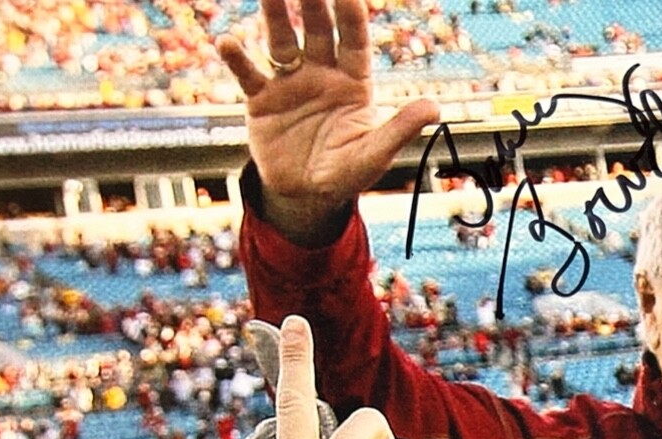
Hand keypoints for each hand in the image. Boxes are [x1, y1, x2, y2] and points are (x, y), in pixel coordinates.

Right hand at [218, 0, 439, 242]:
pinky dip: (237, 60)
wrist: (308, 196)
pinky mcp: (262, 101)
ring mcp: (290, 84)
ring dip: (274, 13)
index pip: (354, 41)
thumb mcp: (374, 154)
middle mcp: (321, 75)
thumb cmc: (346, 173)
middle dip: (312, 1)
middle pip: (317, 29)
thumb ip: (399, 129)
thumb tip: (434, 108)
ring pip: (281, 40)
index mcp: (352, 83)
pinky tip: (227, 43)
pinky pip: (248, 74)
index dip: (351, 16)